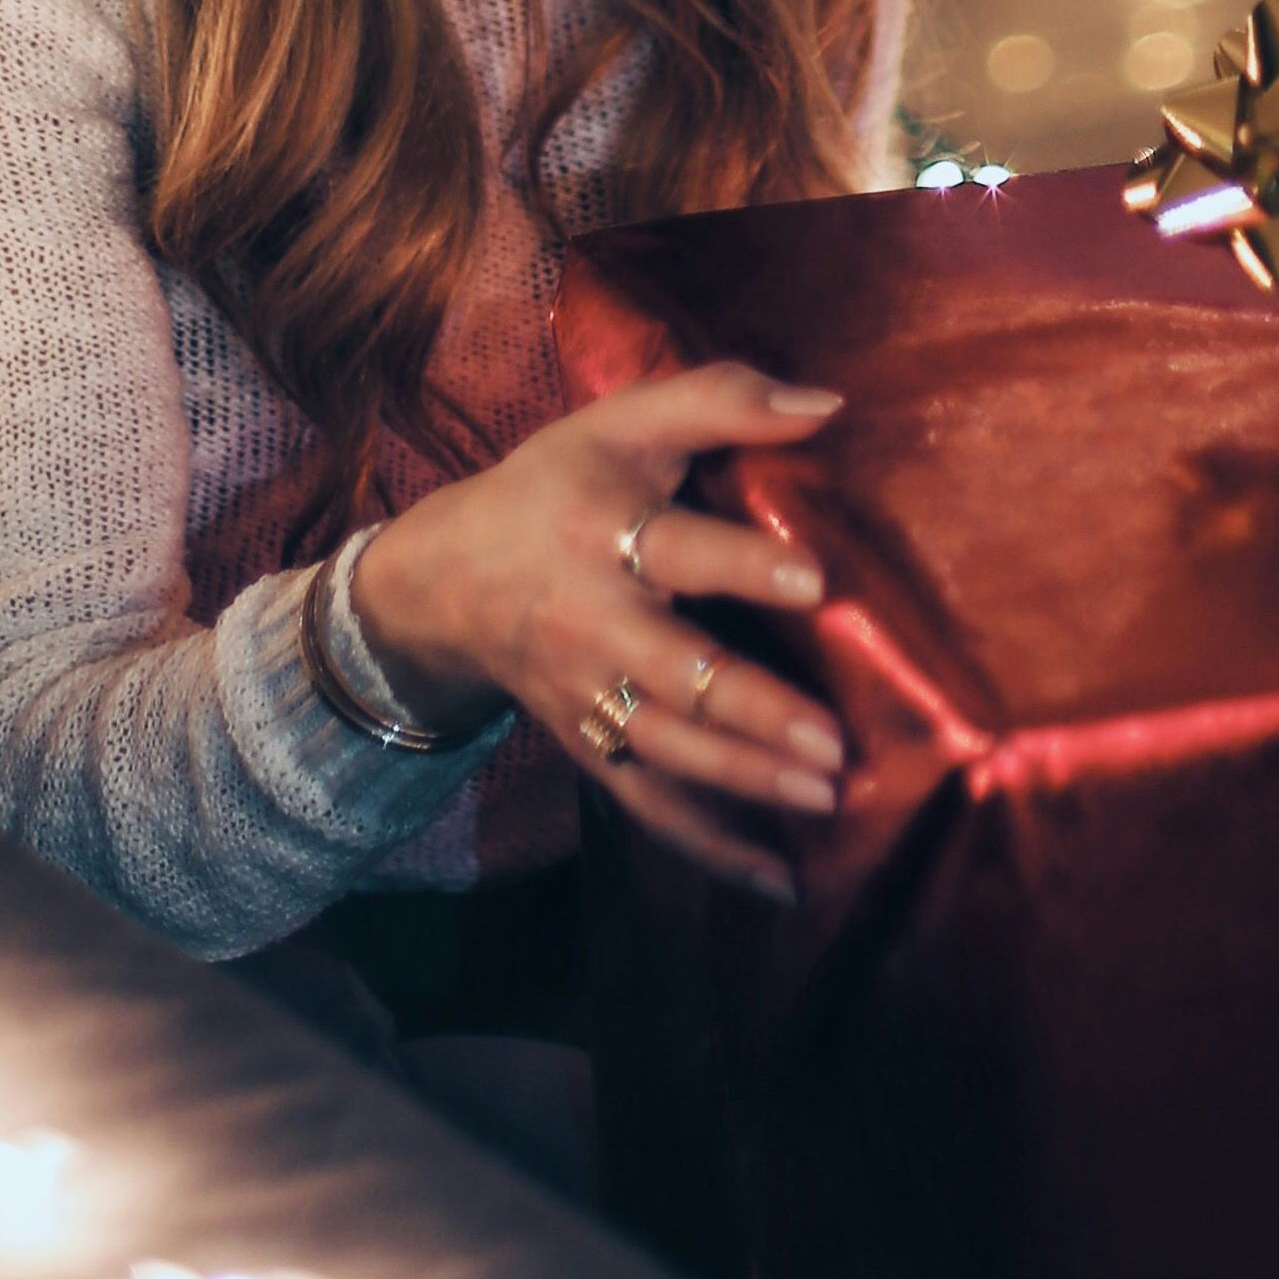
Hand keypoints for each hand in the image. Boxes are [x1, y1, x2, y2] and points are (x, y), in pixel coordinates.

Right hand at [347, 364, 848, 903]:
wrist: (445, 579)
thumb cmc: (558, 486)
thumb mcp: (622, 421)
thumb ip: (723, 398)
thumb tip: (831, 403)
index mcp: (603, 531)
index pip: (677, 549)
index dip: (744, 563)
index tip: (816, 580)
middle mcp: (593, 624)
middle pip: (675, 674)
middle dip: (752, 711)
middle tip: (833, 743)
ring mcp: (588, 696)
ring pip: (667, 749)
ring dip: (746, 780)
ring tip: (827, 796)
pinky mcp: (590, 746)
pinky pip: (649, 804)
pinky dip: (711, 848)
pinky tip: (781, 880)